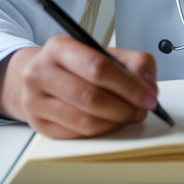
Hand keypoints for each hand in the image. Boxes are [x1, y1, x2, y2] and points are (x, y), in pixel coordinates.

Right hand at [0, 36, 158, 138]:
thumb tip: (149, 84)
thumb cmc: (72, 66)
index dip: (129, 85)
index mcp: (59, 47)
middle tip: (142, 110)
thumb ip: (132, 62)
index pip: (99, 68)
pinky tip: (110, 123)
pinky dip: (101, 132)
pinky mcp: (39, 125)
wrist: (34, 76)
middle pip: (91, 97)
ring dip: (116, 123)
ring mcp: (35, 101)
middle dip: (125, 107)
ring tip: (129, 116)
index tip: (149, 96)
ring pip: (85, 121)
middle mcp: (41, 73)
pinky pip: (77, 135)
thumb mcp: (100, 52)